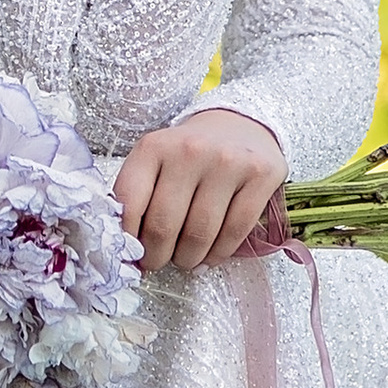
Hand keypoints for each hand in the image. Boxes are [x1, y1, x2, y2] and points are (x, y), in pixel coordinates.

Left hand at [114, 108, 286, 275]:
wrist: (238, 125)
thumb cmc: (189, 154)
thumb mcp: (155, 163)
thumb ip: (138, 197)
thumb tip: (129, 252)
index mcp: (154, 147)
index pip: (129, 202)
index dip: (127, 238)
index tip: (131, 253)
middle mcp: (190, 150)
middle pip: (163, 225)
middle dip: (156, 256)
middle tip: (157, 262)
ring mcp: (228, 162)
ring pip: (200, 234)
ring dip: (188, 259)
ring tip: (185, 258)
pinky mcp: (260, 175)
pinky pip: (234, 232)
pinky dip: (218, 254)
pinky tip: (210, 255)